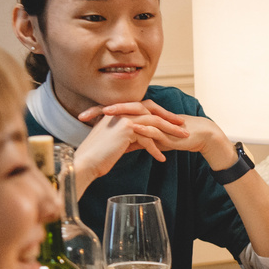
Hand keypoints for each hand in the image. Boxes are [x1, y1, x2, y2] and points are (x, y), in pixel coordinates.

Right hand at [71, 101, 187, 181]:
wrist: (85, 162)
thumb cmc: (99, 156)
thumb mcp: (116, 142)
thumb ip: (129, 137)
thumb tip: (143, 140)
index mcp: (118, 111)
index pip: (144, 106)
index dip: (160, 113)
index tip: (173, 121)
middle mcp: (121, 111)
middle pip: (152, 110)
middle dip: (169, 119)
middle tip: (183, 128)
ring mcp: (123, 118)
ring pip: (153, 122)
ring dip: (170, 132)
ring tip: (182, 141)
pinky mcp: (125, 129)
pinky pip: (147, 138)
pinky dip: (155, 149)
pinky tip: (161, 158)